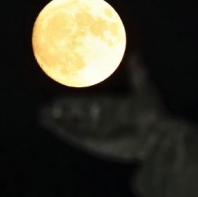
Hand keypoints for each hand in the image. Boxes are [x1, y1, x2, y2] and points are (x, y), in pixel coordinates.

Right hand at [38, 51, 166, 162]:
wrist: (155, 136)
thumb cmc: (153, 114)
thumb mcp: (144, 89)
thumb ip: (137, 73)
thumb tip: (135, 54)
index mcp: (111, 108)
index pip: (87, 104)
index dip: (75, 103)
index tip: (61, 98)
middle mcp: (102, 121)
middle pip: (77, 116)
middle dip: (62, 113)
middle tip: (47, 107)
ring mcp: (98, 132)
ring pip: (72, 126)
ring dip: (57, 121)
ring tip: (42, 115)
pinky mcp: (94, 142)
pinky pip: (73, 134)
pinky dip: (61, 128)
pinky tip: (48, 122)